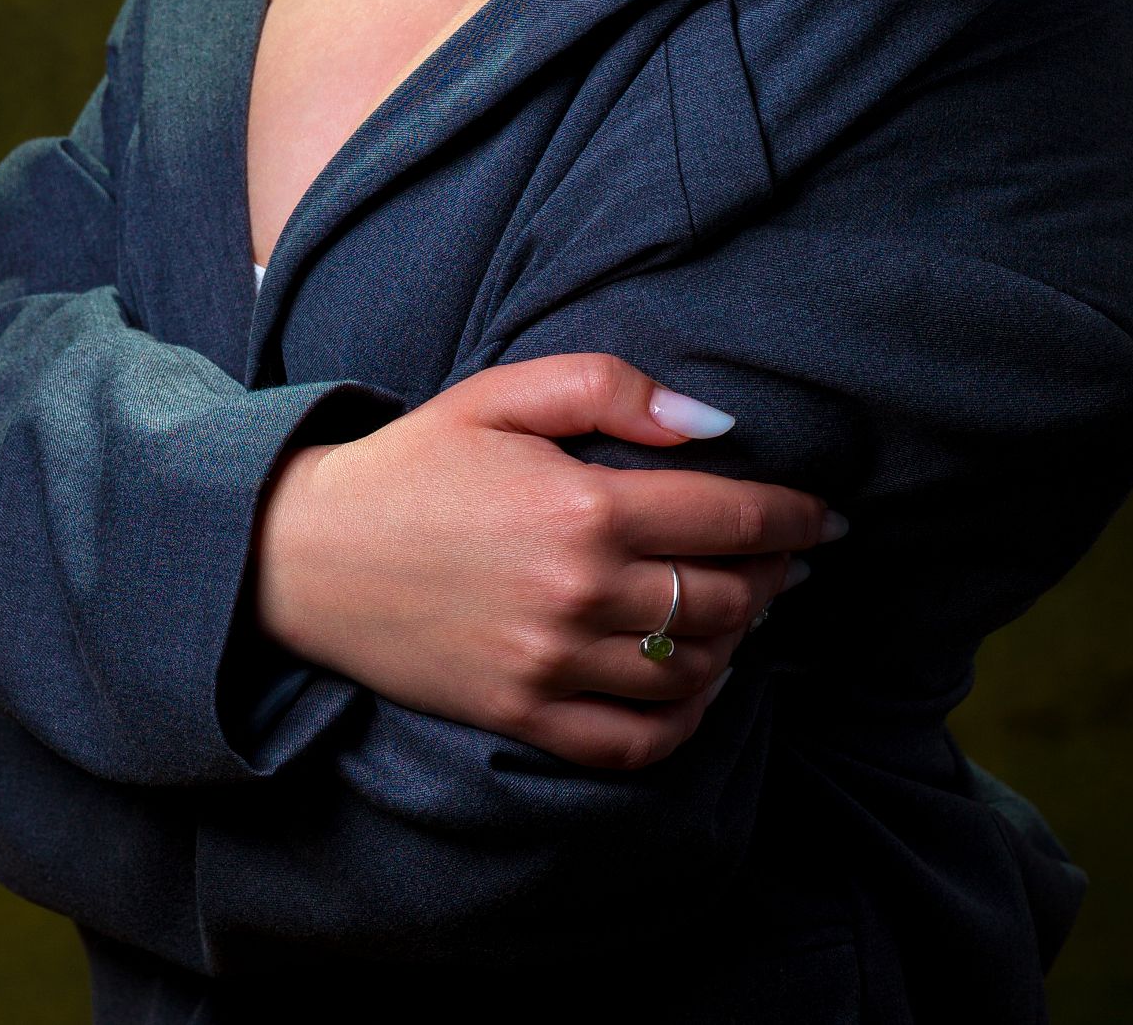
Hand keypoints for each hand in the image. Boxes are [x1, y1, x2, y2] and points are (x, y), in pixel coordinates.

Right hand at [252, 351, 842, 768]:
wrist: (303, 553)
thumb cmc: (415, 462)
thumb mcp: (505, 393)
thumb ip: (615, 391)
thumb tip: (716, 425)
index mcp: (584, 504)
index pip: (732, 519)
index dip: (796, 517)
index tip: (829, 517)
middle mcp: (579, 593)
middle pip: (728, 598)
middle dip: (777, 575)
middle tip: (792, 558)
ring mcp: (551, 666)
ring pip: (695, 670)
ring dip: (741, 640)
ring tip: (746, 608)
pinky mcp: (523, 716)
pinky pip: (638, 741)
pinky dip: (688, 719)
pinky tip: (700, 682)